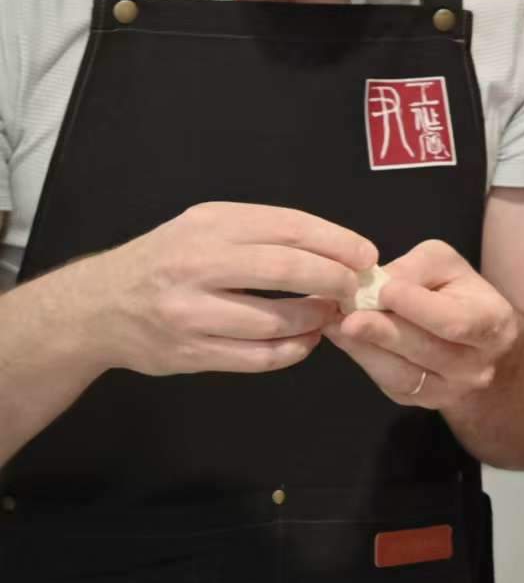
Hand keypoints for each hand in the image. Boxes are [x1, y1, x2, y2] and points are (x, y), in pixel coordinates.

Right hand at [71, 201, 376, 377]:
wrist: (99, 306)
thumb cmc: (167, 259)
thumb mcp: (205, 226)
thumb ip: (261, 232)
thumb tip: (334, 246)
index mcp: (210, 225)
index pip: (288, 227)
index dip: (335, 241)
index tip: (365, 254)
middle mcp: (197, 265)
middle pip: (284, 270)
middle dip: (333, 279)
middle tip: (357, 288)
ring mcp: (190, 313)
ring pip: (273, 321)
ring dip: (314, 320)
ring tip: (330, 315)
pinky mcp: (188, 354)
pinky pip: (255, 358)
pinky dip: (290, 352)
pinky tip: (305, 342)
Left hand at [325, 237, 520, 408]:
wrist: (482, 349)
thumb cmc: (462, 295)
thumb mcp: (447, 266)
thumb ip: (416, 269)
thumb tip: (377, 282)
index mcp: (491, 324)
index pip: (454, 320)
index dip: (418, 306)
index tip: (384, 290)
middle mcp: (475, 366)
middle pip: (425, 351)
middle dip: (384, 332)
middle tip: (348, 316)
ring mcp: (448, 391)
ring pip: (403, 375)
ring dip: (366, 349)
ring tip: (336, 324)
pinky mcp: (420, 401)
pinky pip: (389, 384)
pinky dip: (364, 360)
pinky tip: (344, 339)